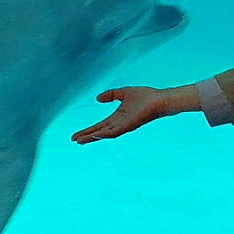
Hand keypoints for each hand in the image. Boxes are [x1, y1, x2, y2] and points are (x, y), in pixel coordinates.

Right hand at [71, 85, 193, 143]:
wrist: (159, 99)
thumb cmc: (146, 97)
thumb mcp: (123, 93)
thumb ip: (111, 95)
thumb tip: (98, 98)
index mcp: (117, 118)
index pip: (99, 126)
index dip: (87, 130)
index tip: (76, 135)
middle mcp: (119, 124)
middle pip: (99, 133)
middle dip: (87, 136)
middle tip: (74, 141)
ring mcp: (124, 126)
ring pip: (105, 134)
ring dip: (93, 137)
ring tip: (81, 141)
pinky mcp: (130, 125)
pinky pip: (116, 131)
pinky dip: (106, 134)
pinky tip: (97, 135)